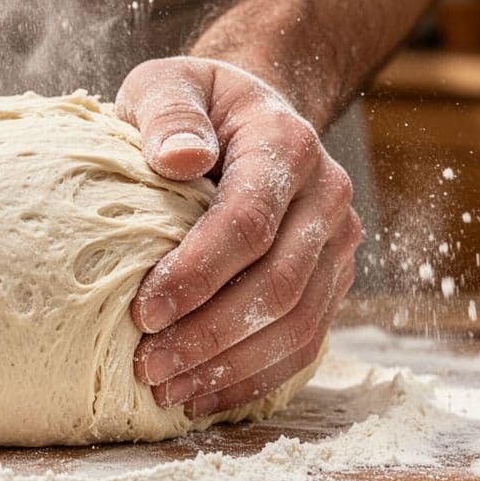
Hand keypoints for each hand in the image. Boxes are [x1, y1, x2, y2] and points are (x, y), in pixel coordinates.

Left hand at [115, 57, 360, 417]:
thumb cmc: (196, 106)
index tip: (142, 312)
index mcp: (286, 145)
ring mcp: (337, 244)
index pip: (247, 222)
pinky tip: (203, 397)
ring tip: (167, 391)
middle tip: (147, 366)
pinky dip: (254, 377)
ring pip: (298, 324)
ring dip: (231, 367)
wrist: (252, 114)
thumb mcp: (169, 83)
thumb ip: (168, 111)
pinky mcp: (332, 281)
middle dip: (209, 335)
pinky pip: (304, 342)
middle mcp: (326, 198)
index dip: (196, 275)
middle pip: (278, 285)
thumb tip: (180, 158)